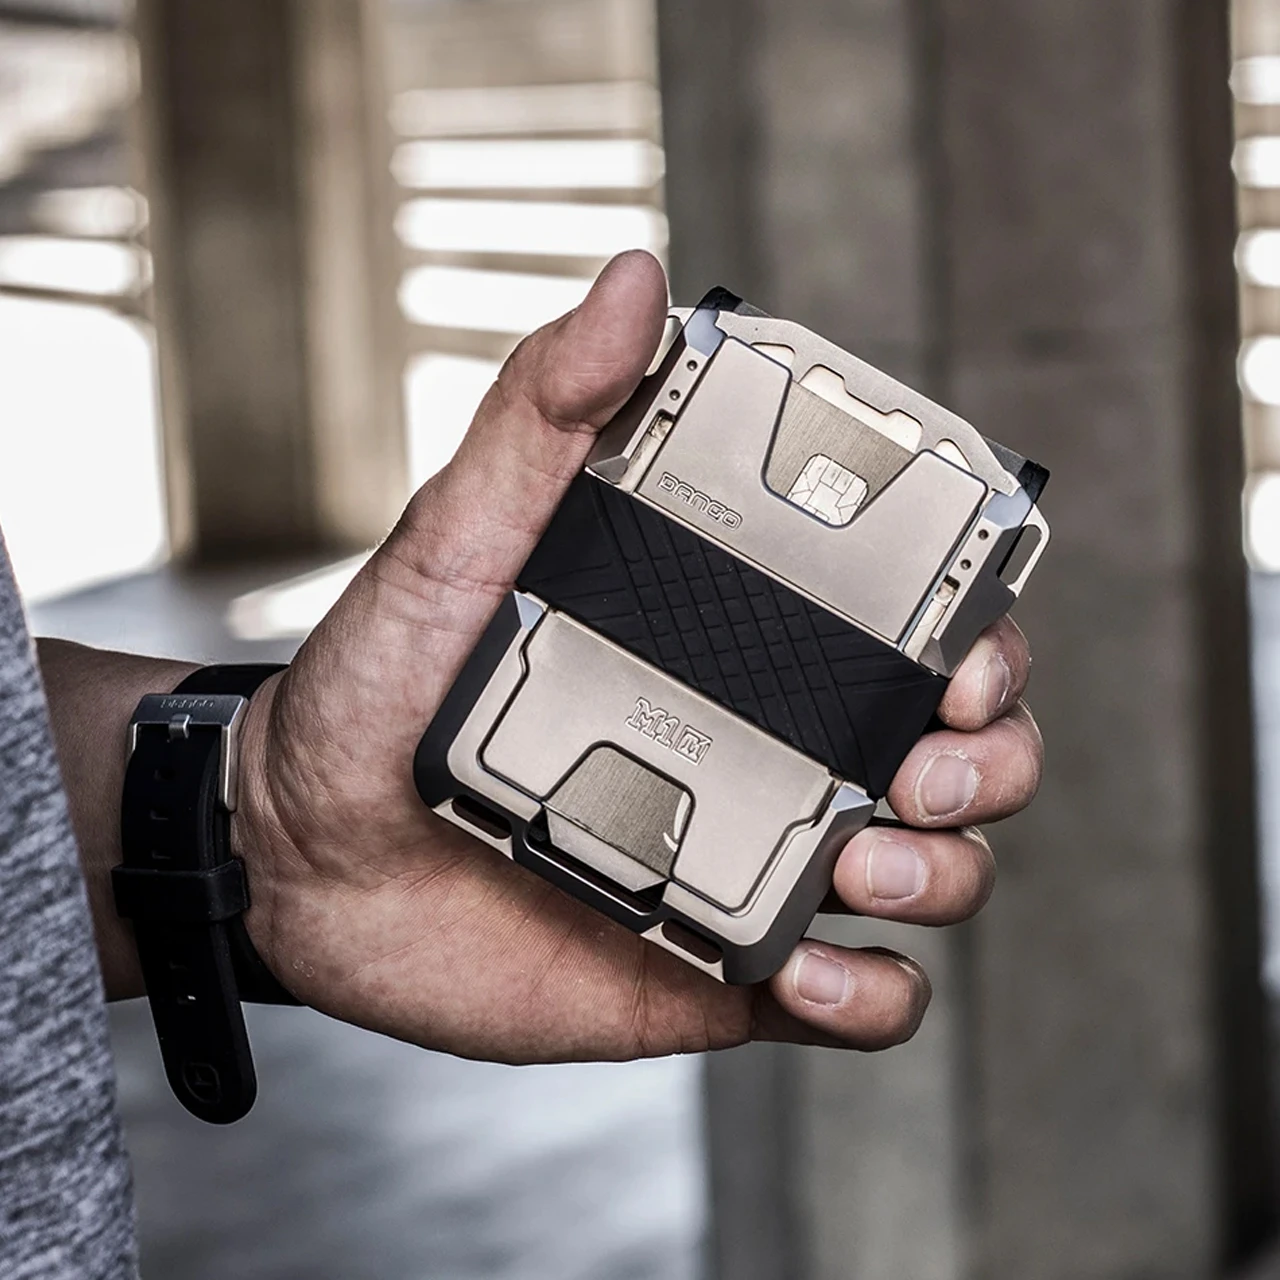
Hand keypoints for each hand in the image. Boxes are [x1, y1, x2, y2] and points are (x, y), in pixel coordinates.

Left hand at [236, 252, 1042, 1061]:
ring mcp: (755, 856)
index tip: (963, 650)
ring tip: (863, 863)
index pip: (909, 631)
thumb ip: (544, 416)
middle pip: (959, 753)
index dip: (979, 638)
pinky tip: (806, 969)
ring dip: (944, 872)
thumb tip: (631, 283)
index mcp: (738, 641)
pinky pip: (852, 997)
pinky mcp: (724, 962)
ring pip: (933, 871)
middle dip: (988, 760)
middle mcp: (772, 744)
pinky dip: (869, 995)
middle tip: (923, 765)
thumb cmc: (381, 681)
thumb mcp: (459, 535)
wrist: (300, 851)